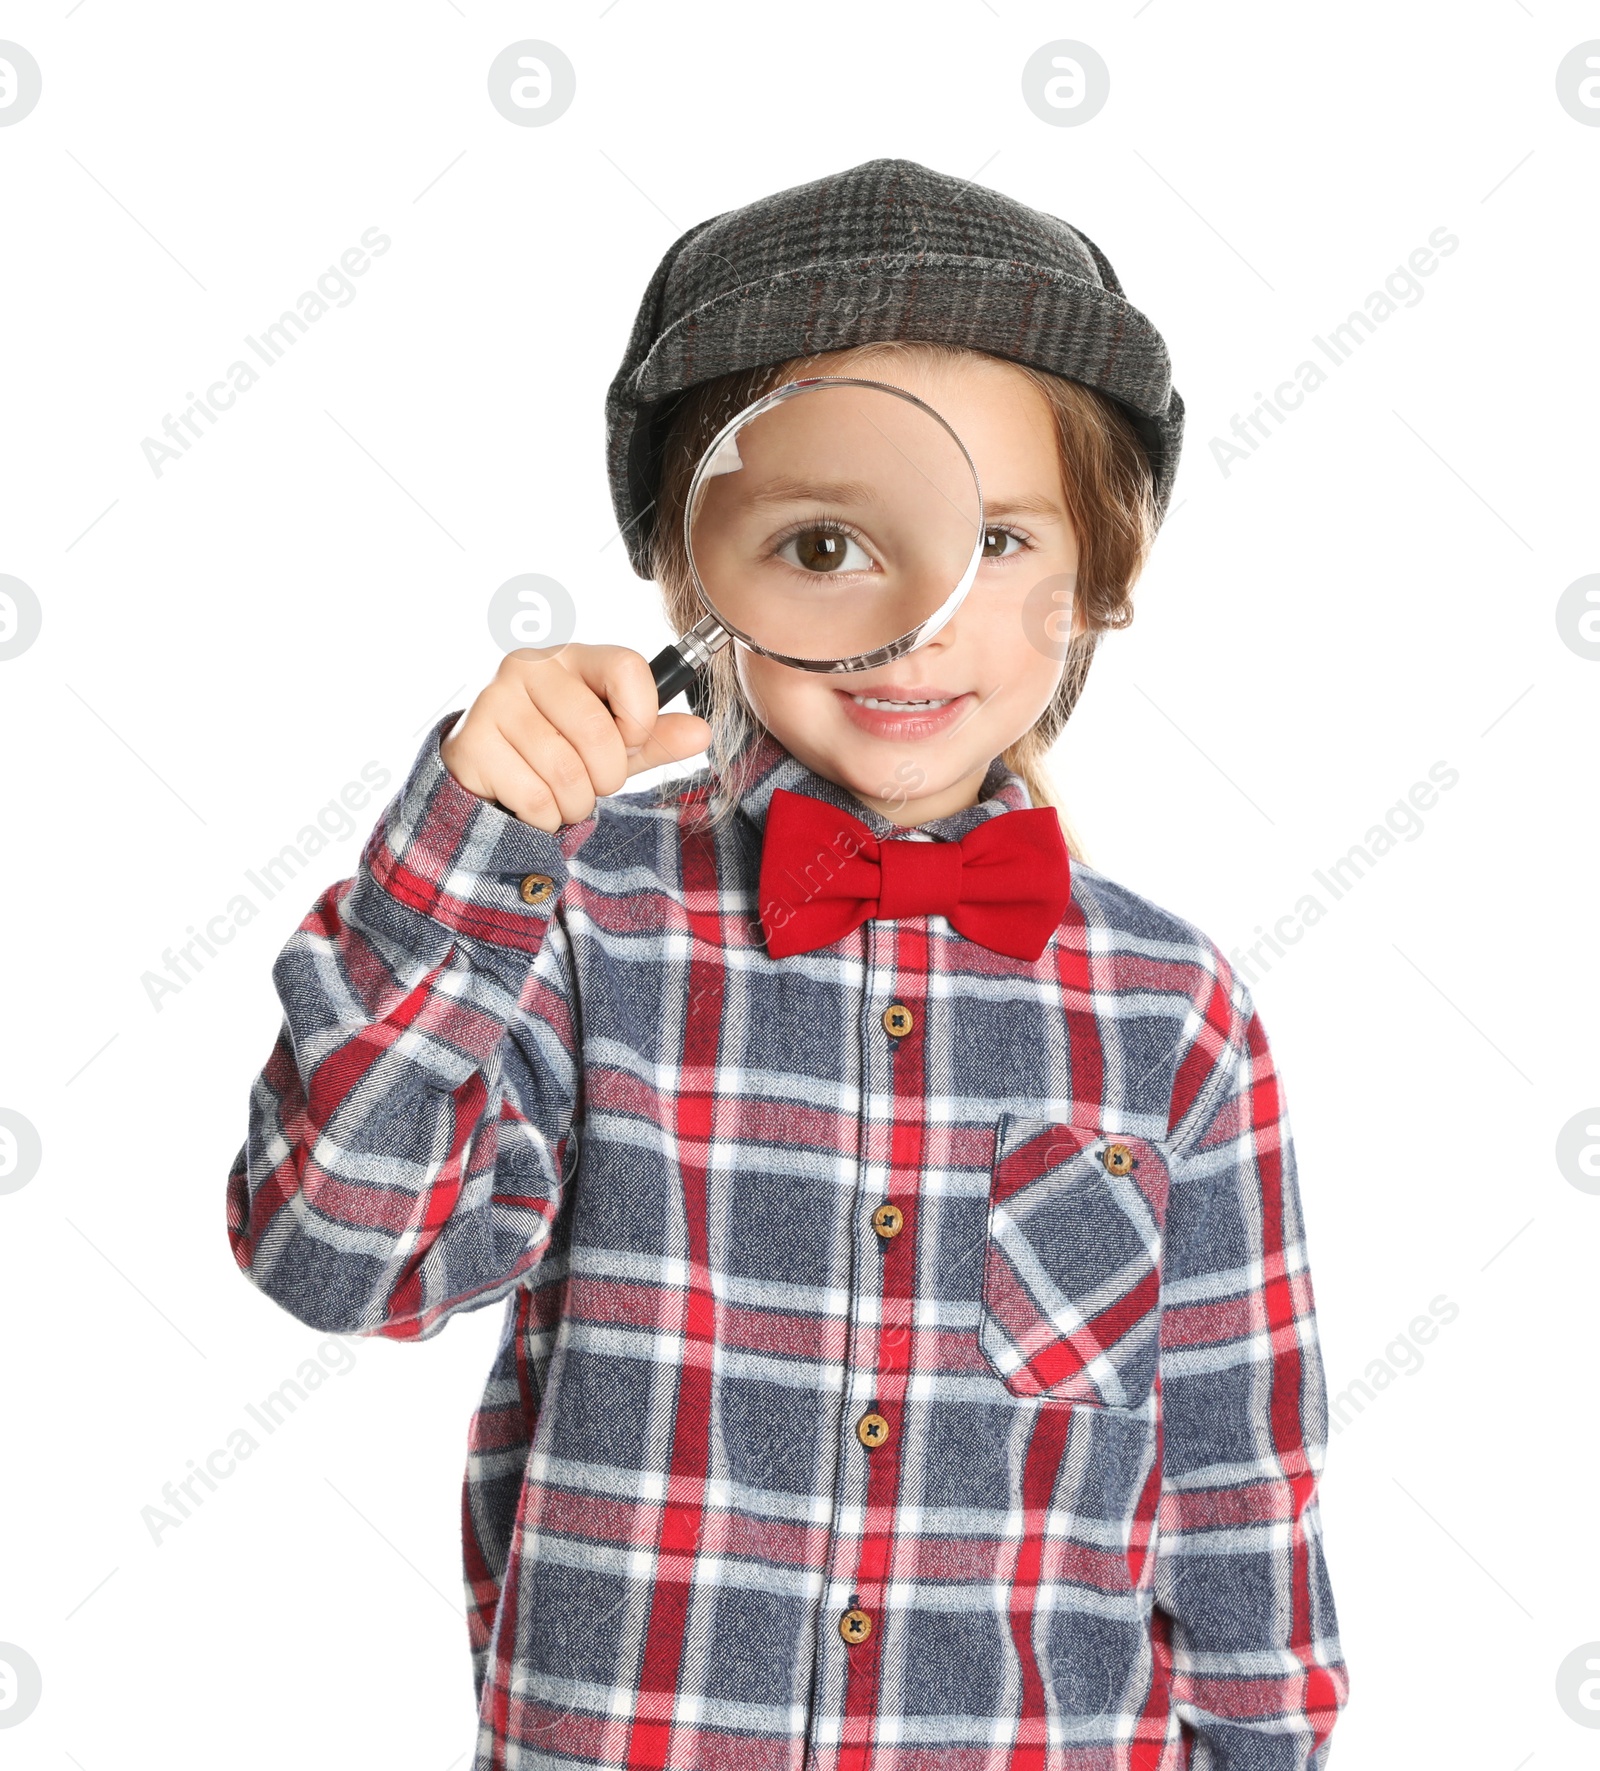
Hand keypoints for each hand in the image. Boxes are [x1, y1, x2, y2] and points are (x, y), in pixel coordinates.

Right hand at [439, 645, 710, 831]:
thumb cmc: (558, 749)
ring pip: (565, 772)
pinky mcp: (472, 743)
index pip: (629, 668)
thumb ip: (656, 737)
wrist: (487, 774)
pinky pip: (534, 797)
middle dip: (607, 776)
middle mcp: (529, 666)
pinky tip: (537, 806)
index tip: (631, 740)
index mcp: (573, 655)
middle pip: (598, 732)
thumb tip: (701, 732)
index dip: (642, 718)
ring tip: (565, 796)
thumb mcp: (614, 743)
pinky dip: (547, 818)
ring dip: (577, 803)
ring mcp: (495, 701)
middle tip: (593, 780)